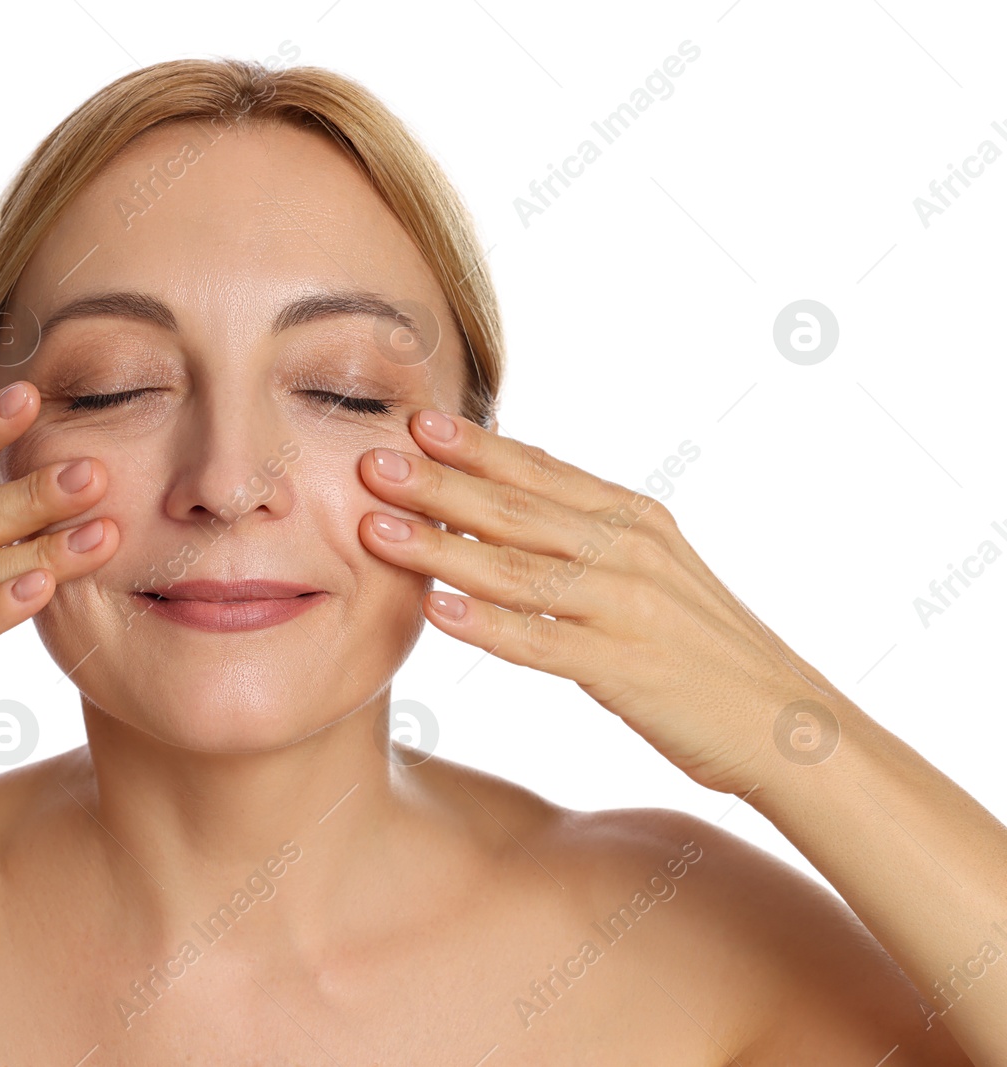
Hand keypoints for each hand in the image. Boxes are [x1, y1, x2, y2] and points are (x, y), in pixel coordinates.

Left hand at [356, 408, 847, 795]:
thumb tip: (508, 505)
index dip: (474, 448)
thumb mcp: (652, 571)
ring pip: (517, 569)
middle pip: (516, 510)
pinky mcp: (625, 668)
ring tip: (376, 530)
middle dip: (437, 485)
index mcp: (634, 519)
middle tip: (370, 462)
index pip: (540, 472)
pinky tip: (436, 612)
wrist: (788, 724)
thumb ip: (587, 536)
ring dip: (441, 548)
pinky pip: (542, 641)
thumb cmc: (704, 650)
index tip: (413, 421)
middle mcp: (630, 550)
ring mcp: (628, 607)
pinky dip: (486, 626)